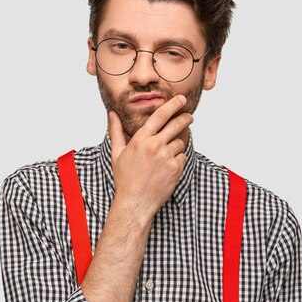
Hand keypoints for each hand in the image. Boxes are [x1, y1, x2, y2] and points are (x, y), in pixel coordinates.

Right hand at [108, 95, 193, 223]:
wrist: (135, 202)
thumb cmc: (125, 178)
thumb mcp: (117, 153)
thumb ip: (116, 131)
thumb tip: (112, 114)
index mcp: (141, 139)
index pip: (160, 115)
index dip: (173, 105)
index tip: (181, 99)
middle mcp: (155, 146)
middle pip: (176, 125)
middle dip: (185, 118)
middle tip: (189, 116)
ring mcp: (167, 157)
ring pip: (180, 143)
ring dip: (177, 145)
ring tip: (166, 155)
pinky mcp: (176, 168)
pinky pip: (182, 157)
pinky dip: (178, 160)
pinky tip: (167, 167)